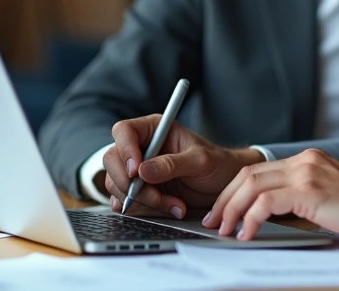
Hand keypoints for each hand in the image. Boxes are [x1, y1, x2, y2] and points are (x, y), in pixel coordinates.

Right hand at [103, 114, 262, 219]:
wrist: (226, 186)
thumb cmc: (217, 164)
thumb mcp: (200, 161)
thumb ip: (172, 164)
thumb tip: (144, 171)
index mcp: (154, 129)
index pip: (124, 131)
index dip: (125, 150)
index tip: (137, 171)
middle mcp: (142, 148)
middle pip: (113, 160)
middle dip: (129, 182)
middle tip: (154, 195)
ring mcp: (138, 171)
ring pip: (117, 184)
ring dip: (141, 200)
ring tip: (174, 205)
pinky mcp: (140, 191)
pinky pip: (125, 201)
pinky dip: (142, 209)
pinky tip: (165, 209)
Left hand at [203, 148, 338, 243]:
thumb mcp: (327, 196)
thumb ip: (301, 197)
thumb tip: (271, 215)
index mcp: (307, 160)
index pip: (258, 170)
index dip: (234, 191)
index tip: (223, 211)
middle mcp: (304, 161)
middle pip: (248, 174)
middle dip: (225, 199)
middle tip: (214, 221)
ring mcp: (306, 173)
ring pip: (252, 186)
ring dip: (232, 210)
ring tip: (225, 230)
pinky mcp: (309, 190)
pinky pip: (266, 203)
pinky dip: (251, 218)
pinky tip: (248, 234)